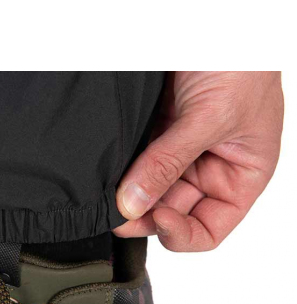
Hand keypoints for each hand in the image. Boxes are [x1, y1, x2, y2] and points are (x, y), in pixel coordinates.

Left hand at [114, 72, 283, 250]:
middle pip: (173, 213)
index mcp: (239, 177)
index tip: (158, 218)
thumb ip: (170, 163)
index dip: (183, 233)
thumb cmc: (241, 61)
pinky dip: (124, 174)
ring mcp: (181, 155)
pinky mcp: (158, 137)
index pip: (209, 228)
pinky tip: (112, 176)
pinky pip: (139, 165)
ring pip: (151, 192)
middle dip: (146, 216)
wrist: (216, 21)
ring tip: (111, 196)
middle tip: (118, 213)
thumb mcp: (212, 117)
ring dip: (131, 197)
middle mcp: (209, 171)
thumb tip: (134, 203)